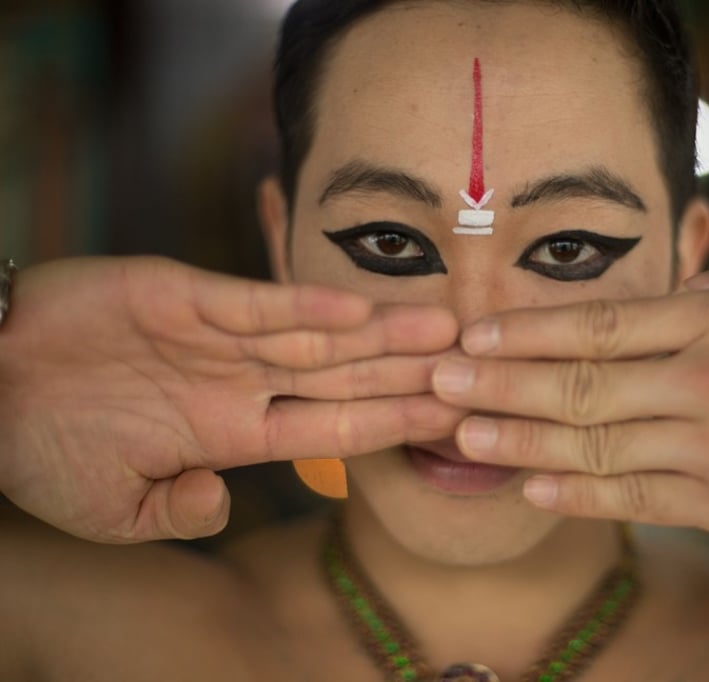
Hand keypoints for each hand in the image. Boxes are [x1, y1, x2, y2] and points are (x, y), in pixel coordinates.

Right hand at [0, 257, 463, 541]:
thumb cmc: (41, 449)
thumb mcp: (111, 509)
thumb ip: (174, 512)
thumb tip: (225, 507)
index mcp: (233, 434)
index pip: (336, 428)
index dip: (395, 424)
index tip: (450, 423)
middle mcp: (241, 383)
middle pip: (347, 379)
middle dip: (411, 375)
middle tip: (477, 368)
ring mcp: (219, 338)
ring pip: (318, 336)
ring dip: (381, 334)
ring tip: (446, 330)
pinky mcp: (184, 294)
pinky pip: (255, 303)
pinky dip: (303, 306)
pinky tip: (359, 310)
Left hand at [432, 247, 708, 564]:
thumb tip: (677, 282)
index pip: (602, 320)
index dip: (529, 330)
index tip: (476, 335)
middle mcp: (708, 377)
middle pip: (580, 380)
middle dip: (499, 384)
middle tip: (439, 382)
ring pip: (594, 442)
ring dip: (519, 442)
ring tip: (461, 438)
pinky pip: (633, 497)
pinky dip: (577, 494)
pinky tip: (532, 491)